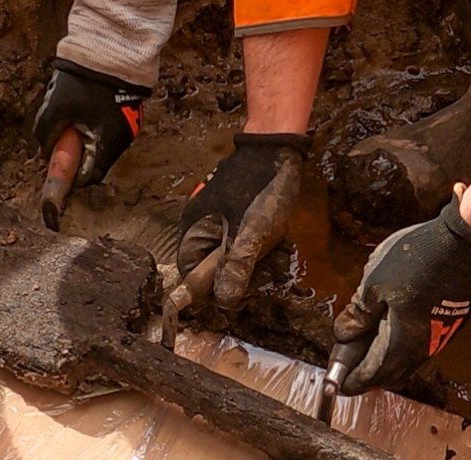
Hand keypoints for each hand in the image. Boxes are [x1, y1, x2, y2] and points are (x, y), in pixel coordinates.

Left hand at [33, 59, 147, 185]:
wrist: (113, 50)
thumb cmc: (85, 80)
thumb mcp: (57, 105)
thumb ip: (46, 131)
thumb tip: (42, 149)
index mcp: (107, 144)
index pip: (89, 176)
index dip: (71, 176)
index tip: (57, 171)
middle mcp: (122, 141)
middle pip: (95, 161)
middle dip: (77, 153)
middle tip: (61, 139)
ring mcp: (128, 128)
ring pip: (101, 144)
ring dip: (84, 138)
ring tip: (72, 118)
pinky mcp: (127, 115)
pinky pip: (107, 130)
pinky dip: (93, 127)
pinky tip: (83, 110)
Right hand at [177, 133, 307, 307]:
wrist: (277, 147)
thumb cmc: (261, 189)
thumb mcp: (251, 234)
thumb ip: (236, 268)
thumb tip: (224, 300)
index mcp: (194, 231)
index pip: (191, 276)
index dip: (213, 290)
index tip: (239, 292)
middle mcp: (203, 228)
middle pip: (216, 271)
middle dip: (243, 273)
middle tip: (264, 265)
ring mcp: (221, 222)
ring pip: (236, 258)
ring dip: (258, 260)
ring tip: (276, 247)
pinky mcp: (239, 217)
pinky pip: (248, 243)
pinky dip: (263, 245)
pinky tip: (278, 238)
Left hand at [331, 197, 470, 394]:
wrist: (464, 247)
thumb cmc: (418, 261)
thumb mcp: (374, 284)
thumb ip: (358, 314)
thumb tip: (344, 334)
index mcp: (400, 345)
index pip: (370, 375)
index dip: (351, 380)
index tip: (338, 382)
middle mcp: (422, 350)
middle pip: (390, 374)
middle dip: (368, 373)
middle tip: (351, 364)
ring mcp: (439, 339)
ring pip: (406, 361)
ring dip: (386, 359)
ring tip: (369, 343)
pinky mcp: (450, 326)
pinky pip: (420, 347)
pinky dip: (402, 346)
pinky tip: (393, 326)